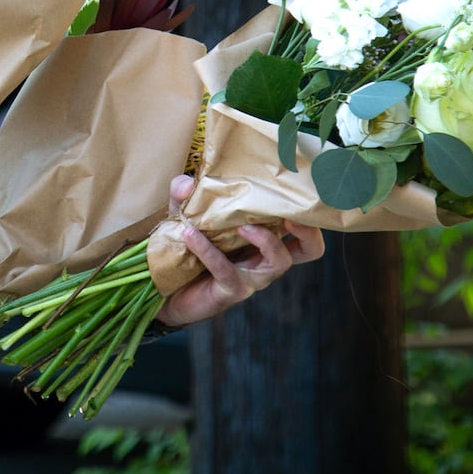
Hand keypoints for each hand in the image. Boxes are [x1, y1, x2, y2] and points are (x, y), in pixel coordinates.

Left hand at [154, 175, 324, 328]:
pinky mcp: (232, 291)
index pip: (300, 222)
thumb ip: (184, 192)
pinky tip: (190, 234)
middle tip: (291, 214)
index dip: (308, 209)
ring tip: (241, 225)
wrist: (162, 287)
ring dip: (265, 239)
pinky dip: (209, 250)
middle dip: (309, 231)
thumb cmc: (185, 245)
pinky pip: (227, 270)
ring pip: (279, 261)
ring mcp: (253, 277)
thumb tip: (189, 182)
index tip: (299, 186)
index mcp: (264, 234)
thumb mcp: (183, 211)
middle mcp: (266, 257)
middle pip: (310, 249)